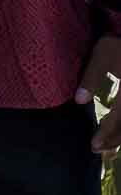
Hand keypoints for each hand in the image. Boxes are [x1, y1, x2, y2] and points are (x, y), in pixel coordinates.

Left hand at [76, 35, 120, 152]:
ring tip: (109, 148)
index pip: (117, 117)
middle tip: (98, 151)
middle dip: (114, 140)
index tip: (93, 145)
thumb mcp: (102, 56)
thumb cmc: (116, 44)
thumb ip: (91, 78)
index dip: (106, 133)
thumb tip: (78, 101)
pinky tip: (118, 133)